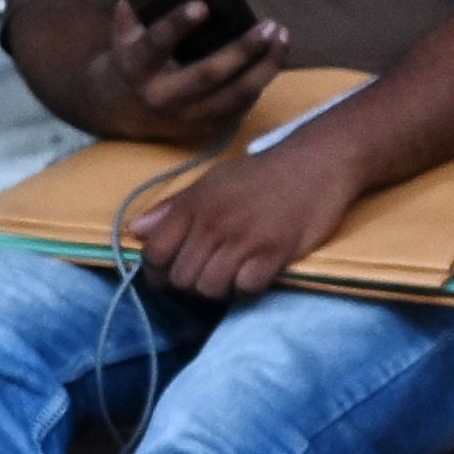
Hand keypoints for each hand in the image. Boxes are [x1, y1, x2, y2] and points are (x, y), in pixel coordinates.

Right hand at [82, 0, 289, 149]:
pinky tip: (275, 57)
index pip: (156, 45)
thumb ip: (137, 8)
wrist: (124, 109)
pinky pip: (242, 105)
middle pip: (207, 75)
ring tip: (282, 37)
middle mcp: (161, 97)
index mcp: (136, 67)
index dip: (177, 25)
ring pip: (234, 95)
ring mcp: (186, 117)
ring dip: (264, 67)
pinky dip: (261, 81)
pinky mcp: (207, 128)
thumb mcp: (124, 33)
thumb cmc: (134, 57)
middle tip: (268, 25)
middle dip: (241, 50)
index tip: (202, 5)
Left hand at [125, 118, 371, 302]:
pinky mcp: (273, 253)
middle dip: (192, 283)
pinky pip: (245, 289)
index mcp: (194, 204)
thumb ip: (175, 207)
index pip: (155, 253)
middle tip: (211, 272)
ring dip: (220, 289)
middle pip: (182, 278)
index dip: (157, 272)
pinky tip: (256, 273)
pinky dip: (248, 288)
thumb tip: (136, 230)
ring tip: (233, 274)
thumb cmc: (263, 174)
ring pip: (210, 288)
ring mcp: (243, 239)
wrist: (317, 163)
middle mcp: (213, 223)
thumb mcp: (213, 181)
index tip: (171, 274)